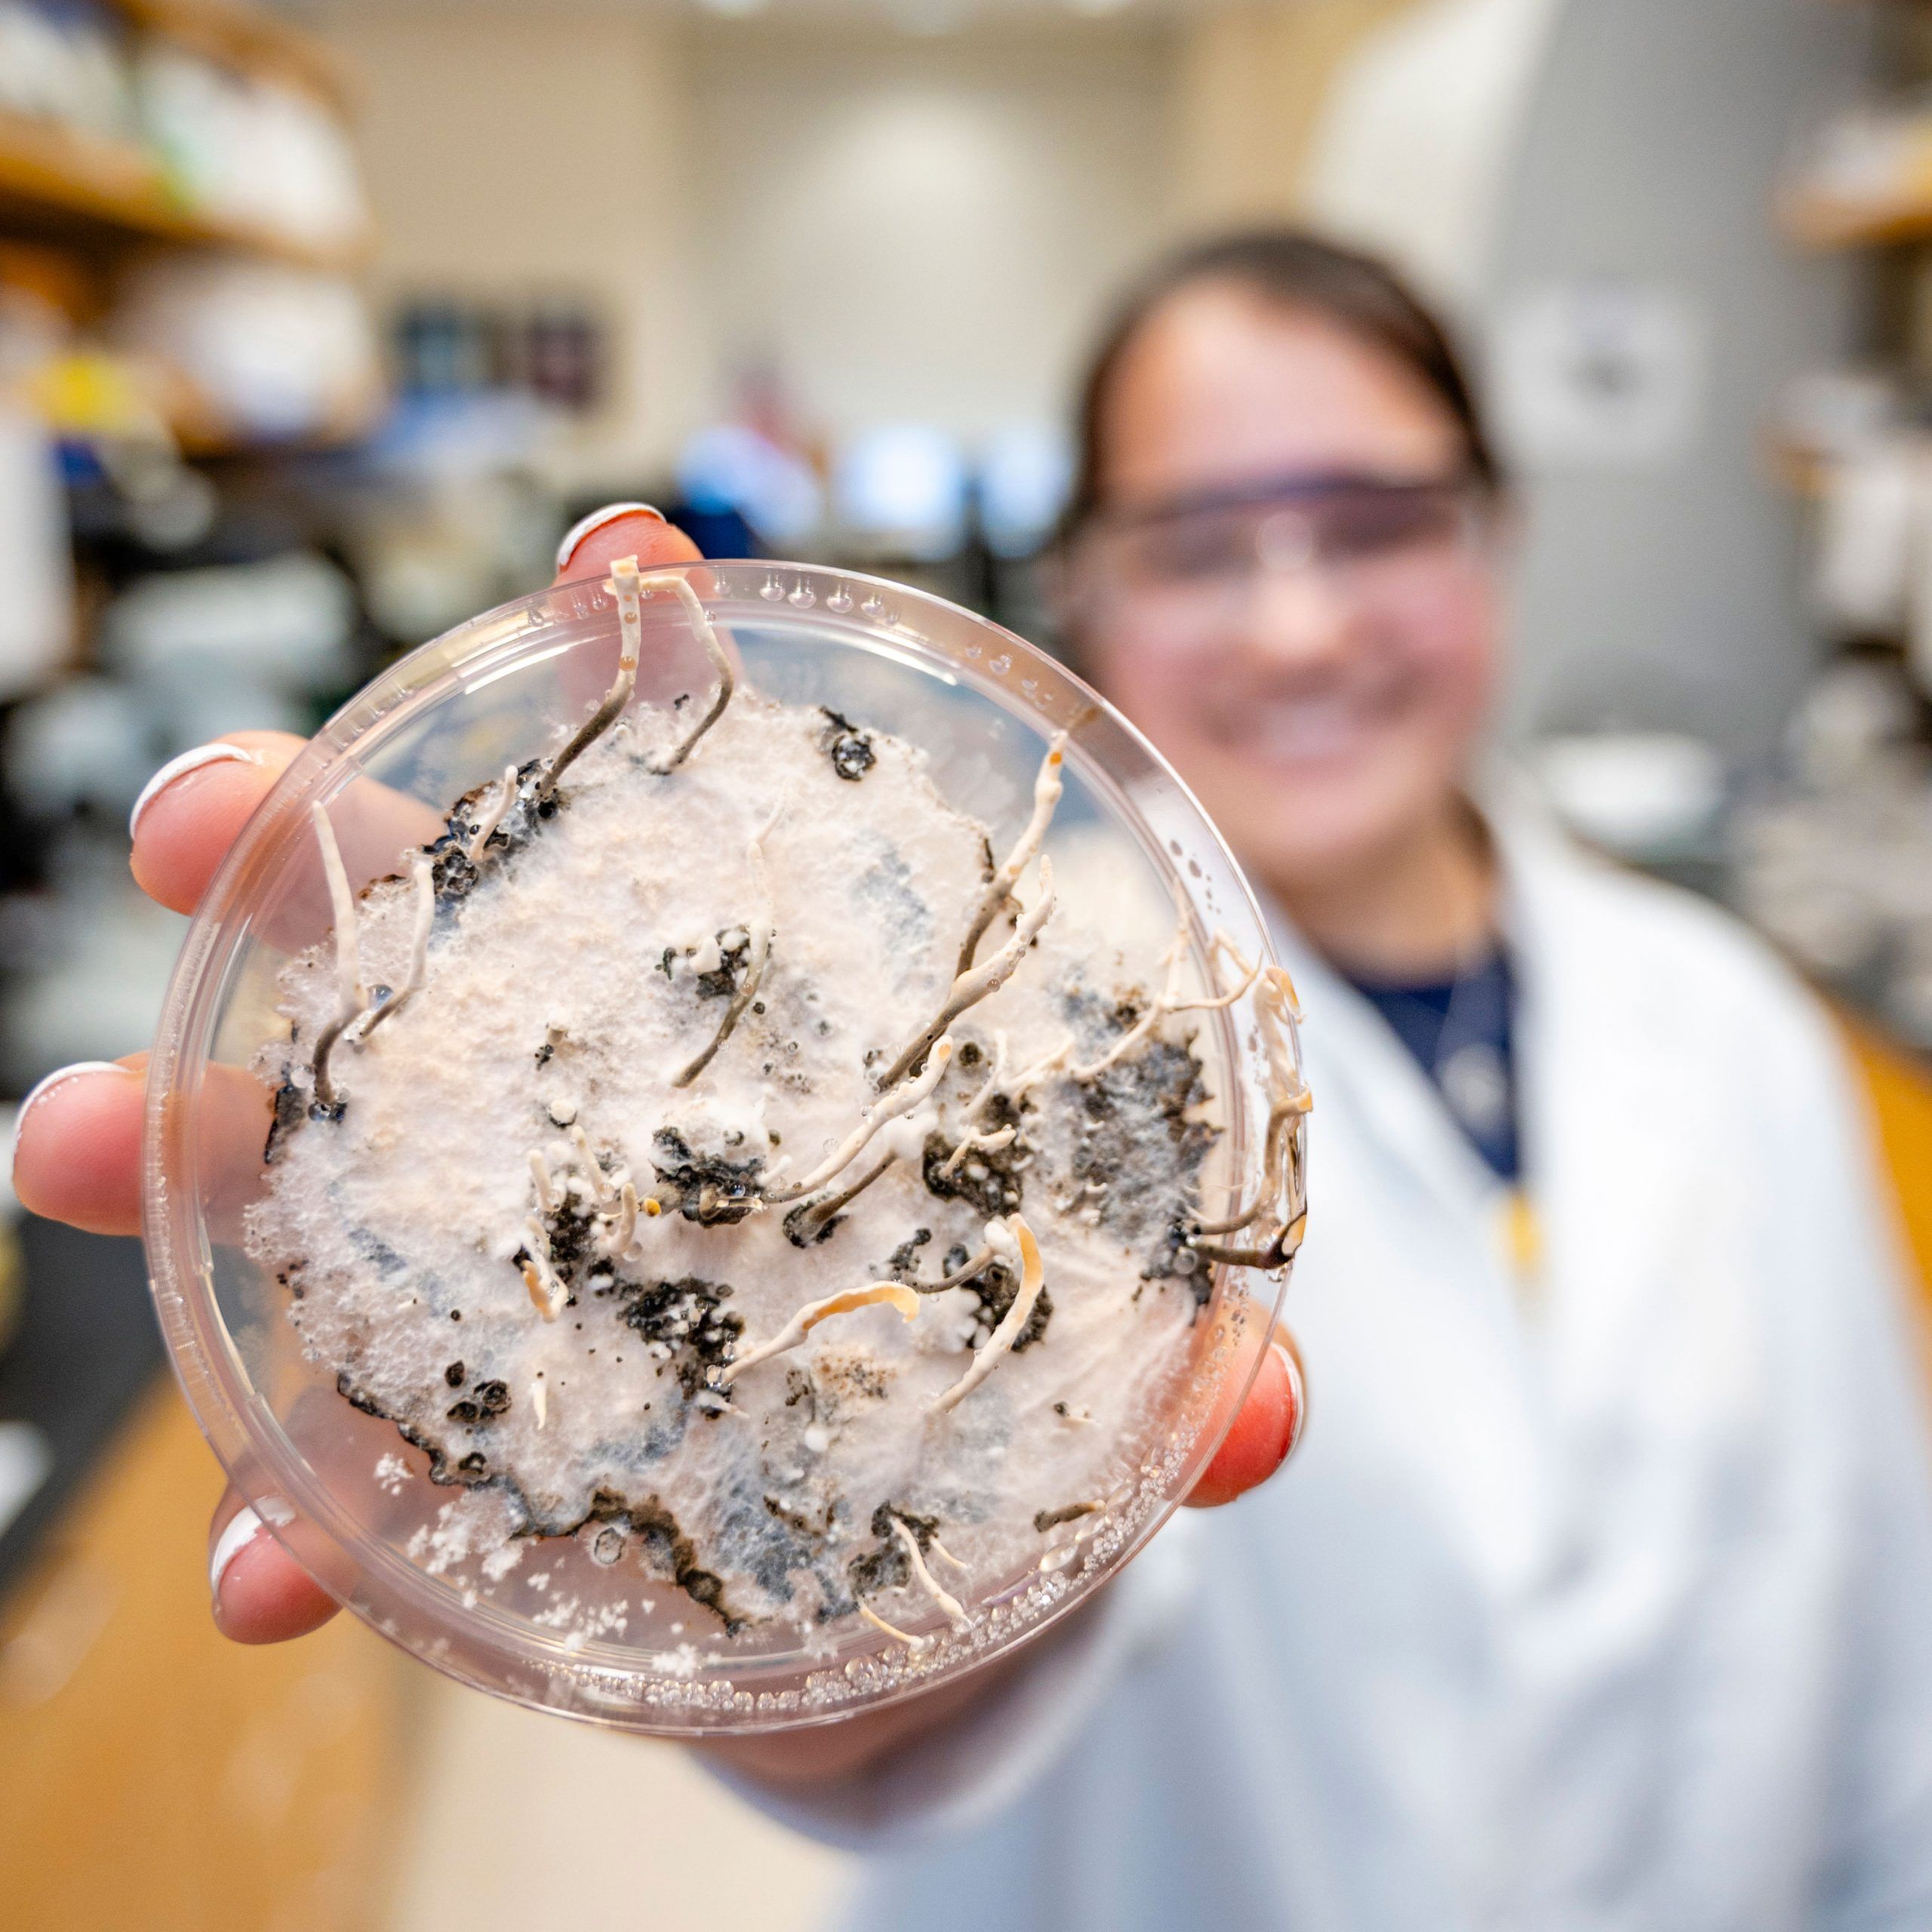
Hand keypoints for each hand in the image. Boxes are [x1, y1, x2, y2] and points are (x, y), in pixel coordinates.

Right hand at [12, 506, 1304, 1652]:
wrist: (908, 1563)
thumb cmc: (987, 1366)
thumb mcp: (1097, 1333)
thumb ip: (1175, 1348)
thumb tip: (1264, 1414)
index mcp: (759, 1012)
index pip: (697, 800)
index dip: (646, 673)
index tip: (619, 568)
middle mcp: (603, 1090)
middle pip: (441, 928)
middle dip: (314, 851)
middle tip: (218, 808)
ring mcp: (507, 1245)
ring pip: (310, 1146)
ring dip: (182, 1126)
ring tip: (86, 1128)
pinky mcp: (460, 1422)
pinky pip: (336, 1444)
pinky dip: (288, 1506)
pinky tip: (264, 1565)